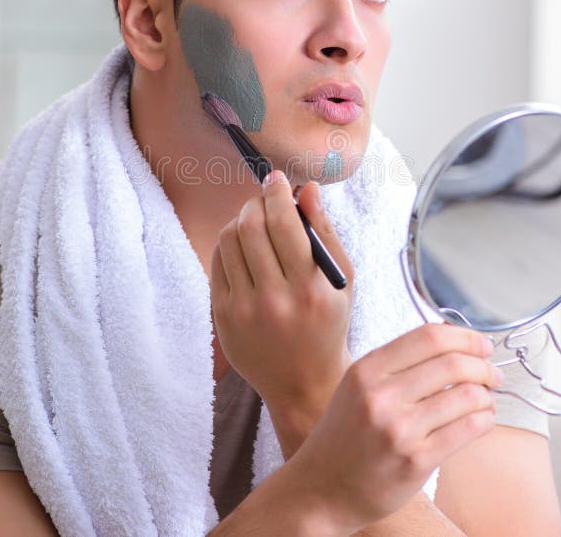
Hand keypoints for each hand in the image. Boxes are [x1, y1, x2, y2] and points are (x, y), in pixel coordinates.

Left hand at [210, 170, 353, 428]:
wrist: (303, 382)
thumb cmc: (328, 325)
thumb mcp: (342, 281)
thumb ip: (325, 231)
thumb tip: (308, 189)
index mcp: (311, 290)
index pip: (285, 225)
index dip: (278, 193)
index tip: (278, 179)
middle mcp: (275, 301)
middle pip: (251, 227)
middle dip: (257, 202)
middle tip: (265, 197)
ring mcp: (244, 311)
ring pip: (229, 240)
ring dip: (241, 219)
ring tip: (256, 220)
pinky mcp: (223, 317)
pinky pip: (218, 263)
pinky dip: (229, 244)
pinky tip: (244, 246)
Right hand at [289, 323, 502, 532]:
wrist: (322, 487)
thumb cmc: (345, 434)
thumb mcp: (358, 386)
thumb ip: (397, 363)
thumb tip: (452, 340)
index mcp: (366, 369)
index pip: (428, 337)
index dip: (464, 337)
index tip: (481, 344)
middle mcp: (380, 395)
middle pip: (452, 364)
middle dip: (483, 367)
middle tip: (493, 375)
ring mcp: (398, 429)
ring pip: (465, 396)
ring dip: (487, 395)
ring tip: (486, 400)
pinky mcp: (415, 460)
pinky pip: (467, 429)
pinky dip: (484, 420)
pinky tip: (482, 420)